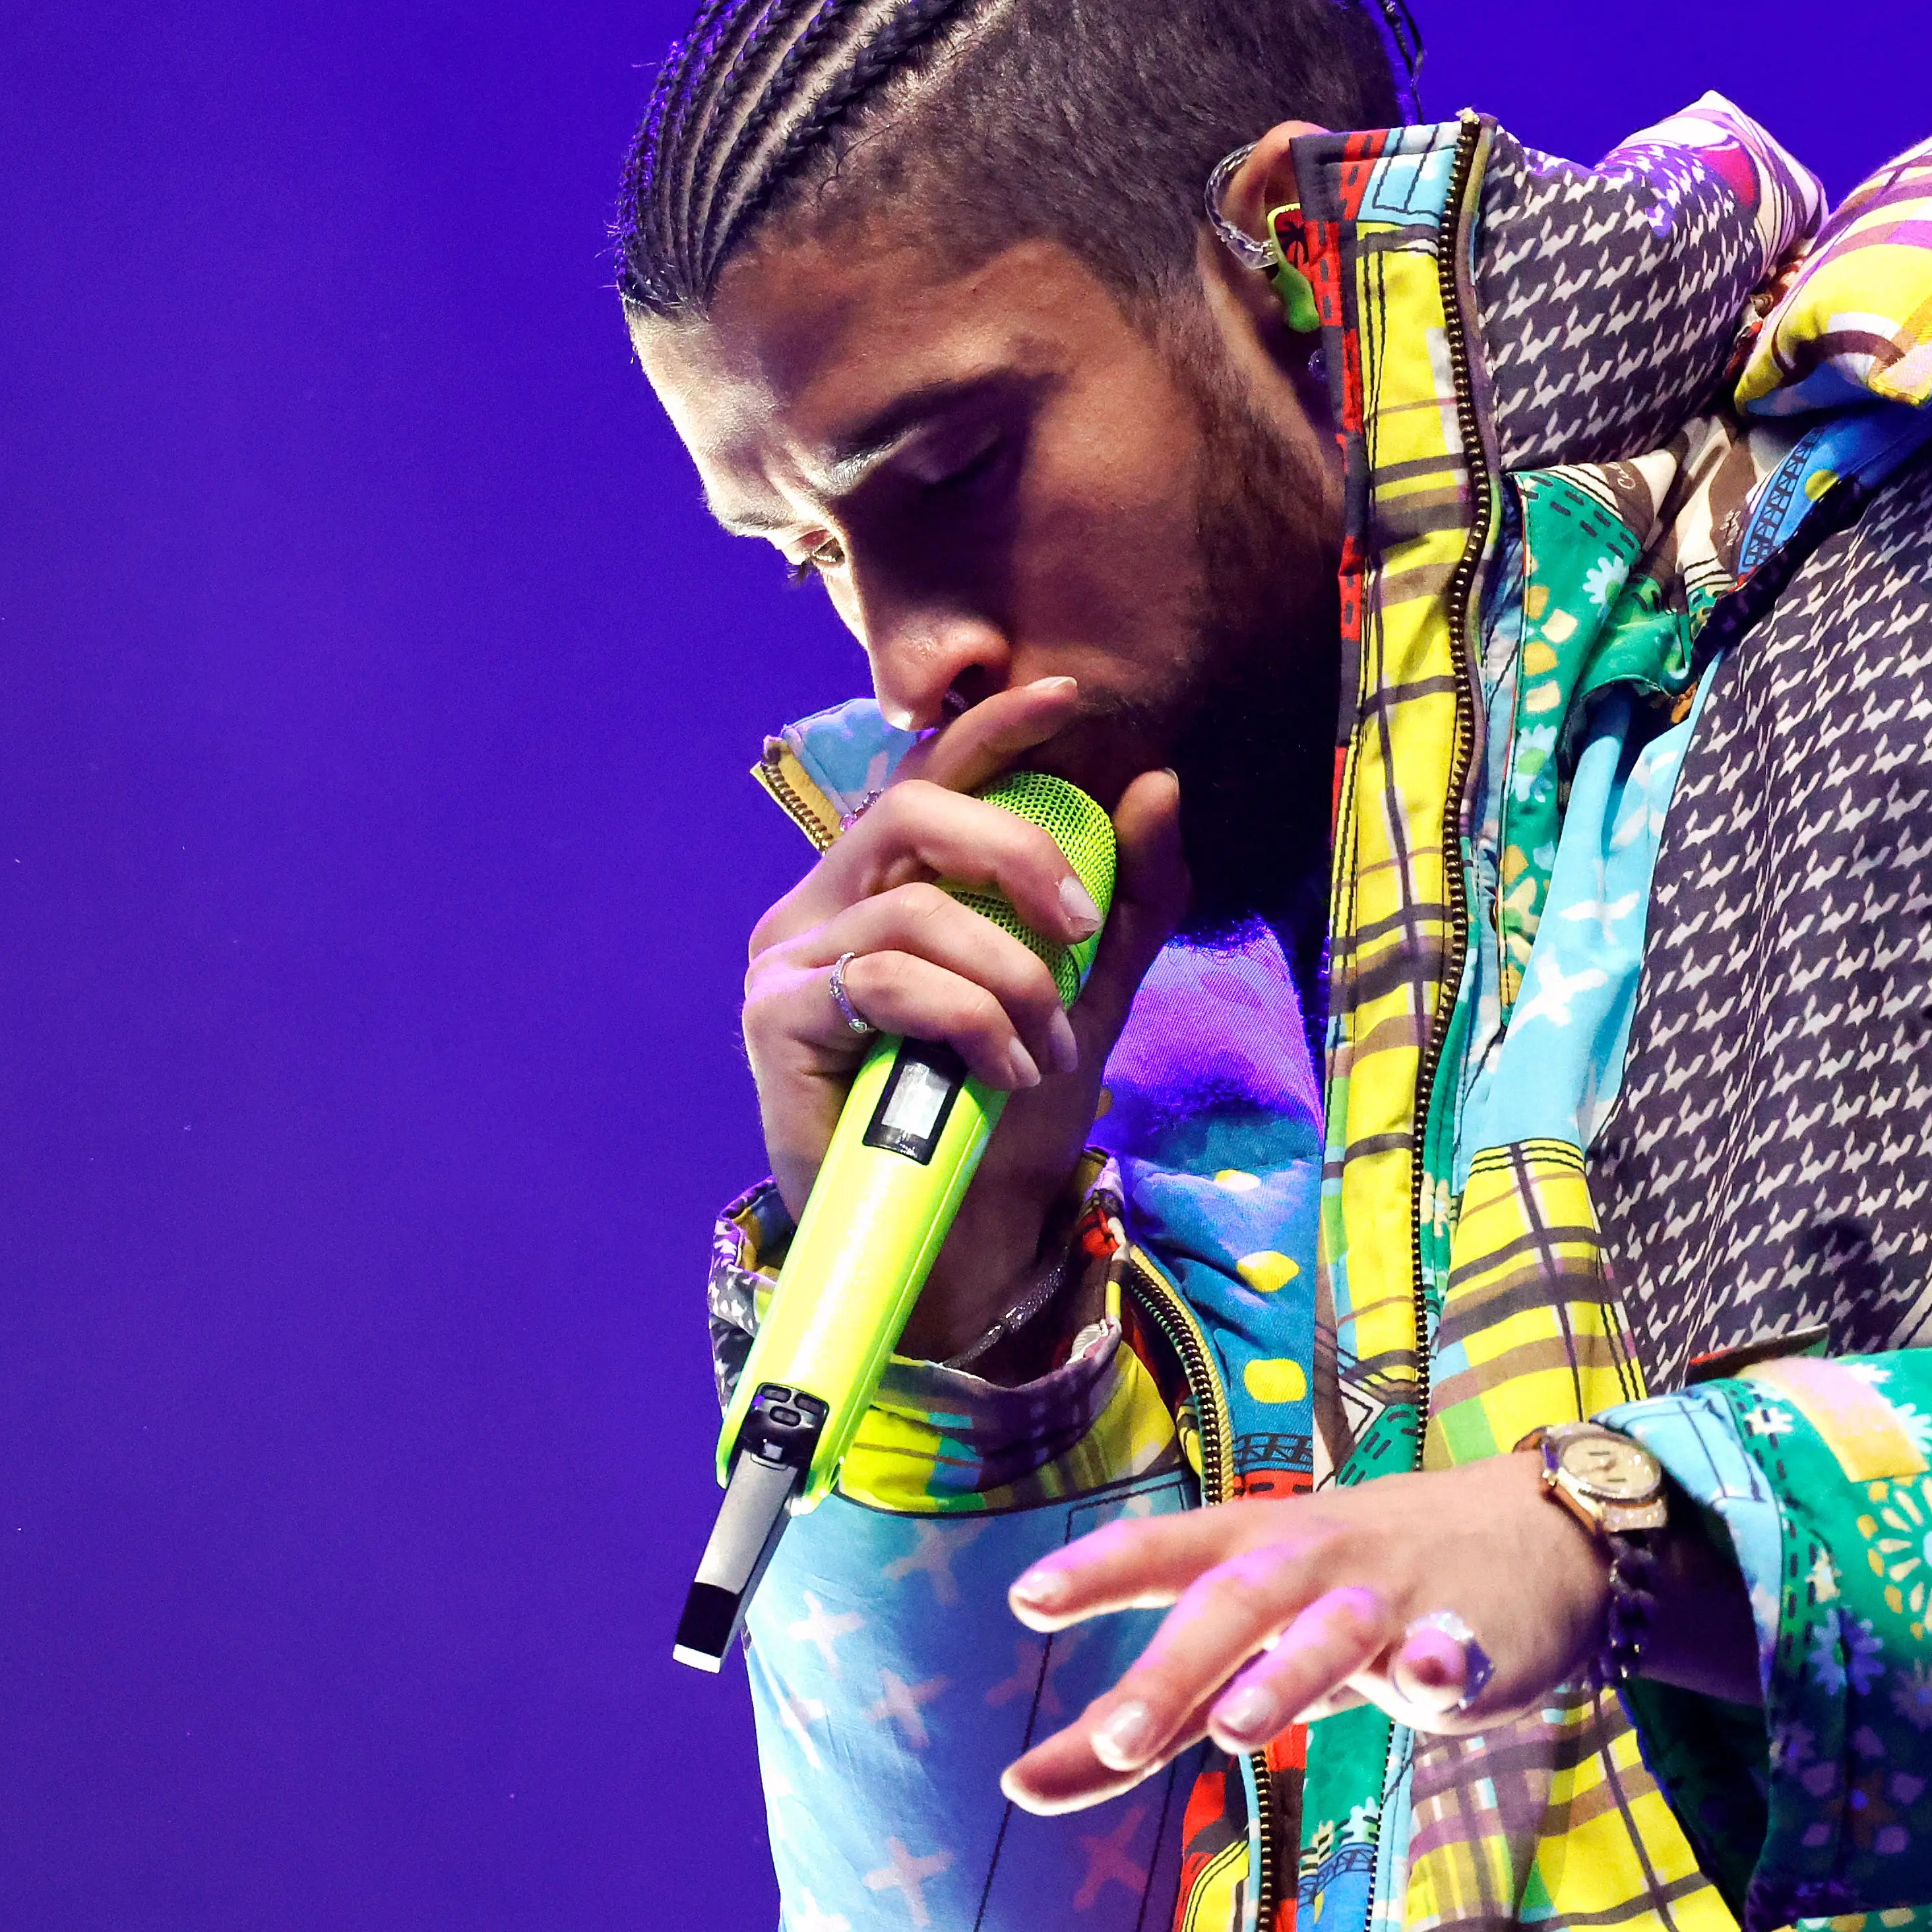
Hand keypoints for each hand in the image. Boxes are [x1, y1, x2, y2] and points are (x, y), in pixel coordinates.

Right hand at [737, 676, 1188, 1357]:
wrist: (958, 1238)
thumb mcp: (1087, 998)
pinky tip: (1003, 1071)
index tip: (1068, 694)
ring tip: (1047, 1047)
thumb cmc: (1004, 1118)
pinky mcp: (774, 1020)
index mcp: (885, 888)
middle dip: (1014, 851)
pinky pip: (890, 982)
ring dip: (1009, 979)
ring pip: (916, 913)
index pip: (927, 778)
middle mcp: (823, 908)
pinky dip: (970, 1021)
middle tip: (1080, 925)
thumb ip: (1126, 901)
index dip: (991, 728)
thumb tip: (1156, 783)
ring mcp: (788, 961)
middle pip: (911, 813)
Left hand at [996, 1452, 1760, 1815]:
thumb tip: (1018, 1786)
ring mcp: (1394, 1595)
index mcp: (1253, 1553)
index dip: (1099, 1572)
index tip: (1026, 1597)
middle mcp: (1314, 1561)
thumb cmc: (1356, 1598)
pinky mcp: (1474, 1634)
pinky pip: (1459, 1650)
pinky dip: (1446, 1663)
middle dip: (1175, 1668)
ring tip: (1236, 1730)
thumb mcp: (1251, 1645)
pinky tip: (1438, 1682)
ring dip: (1284, 1673)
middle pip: (1236, 1602)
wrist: (1537, 1537)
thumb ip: (1144, 1717)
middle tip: (1114, 1736)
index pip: (1166, 1552)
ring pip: (1333, 1630)